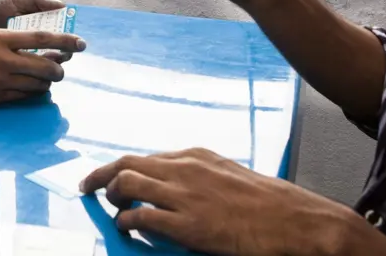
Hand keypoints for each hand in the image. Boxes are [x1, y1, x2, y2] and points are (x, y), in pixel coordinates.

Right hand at [0, 29, 85, 105]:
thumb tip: (15, 46)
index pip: (41, 39)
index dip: (65, 42)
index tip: (81, 43)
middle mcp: (2, 60)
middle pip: (45, 67)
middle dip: (59, 69)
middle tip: (61, 69)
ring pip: (36, 85)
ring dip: (46, 84)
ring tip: (47, 81)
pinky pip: (20, 97)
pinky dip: (28, 93)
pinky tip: (28, 90)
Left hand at [80, 148, 385, 255]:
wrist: (298, 223)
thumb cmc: (270, 205)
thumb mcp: (229, 177)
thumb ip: (200, 177)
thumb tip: (177, 186)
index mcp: (197, 156)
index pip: (146, 157)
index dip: (122, 168)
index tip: (110, 176)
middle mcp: (186, 169)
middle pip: (127, 163)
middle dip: (100, 174)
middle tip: (87, 188)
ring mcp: (185, 195)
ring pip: (126, 182)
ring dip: (109, 196)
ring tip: (108, 209)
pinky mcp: (188, 224)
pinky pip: (141, 217)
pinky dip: (126, 221)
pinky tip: (125, 228)